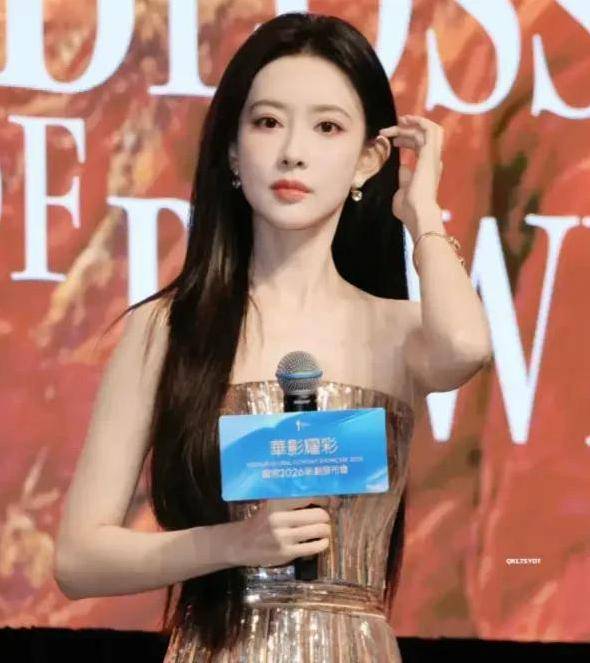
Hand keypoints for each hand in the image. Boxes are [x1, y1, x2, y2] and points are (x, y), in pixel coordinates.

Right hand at [230, 496, 331, 567]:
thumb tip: (320, 496)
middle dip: (326, 516)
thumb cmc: (261, 521)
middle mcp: (280, 519)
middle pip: (319, 514)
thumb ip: (291, 501)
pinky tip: (322, 541)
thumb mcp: (271, 505)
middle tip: (325, 518)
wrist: (241, 543)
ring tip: (324, 529)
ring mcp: (284, 537)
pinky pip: (314, 548)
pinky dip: (323, 544)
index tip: (331, 501)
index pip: (310, 497)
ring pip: (319, 531)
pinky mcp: (286, 553)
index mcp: (277, 503)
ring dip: (326, 530)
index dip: (325, 499)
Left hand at [379, 114, 443, 235]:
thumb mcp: (402, 191)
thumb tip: (403, 167)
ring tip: (398, 122)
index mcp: (427, 169)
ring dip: (412, 124)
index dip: (406, 140)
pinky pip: (430, 130)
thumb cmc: (409, 209)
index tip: (392, 142)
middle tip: (388, 131)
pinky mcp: (430, 153)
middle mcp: (433, 161)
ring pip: (428, 130)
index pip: (420, 147)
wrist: (418, 213)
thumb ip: (404, 178)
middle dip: (405, 130)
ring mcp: (433, 156)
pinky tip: (405, 120)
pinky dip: (419, 121)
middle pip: (422, 137)